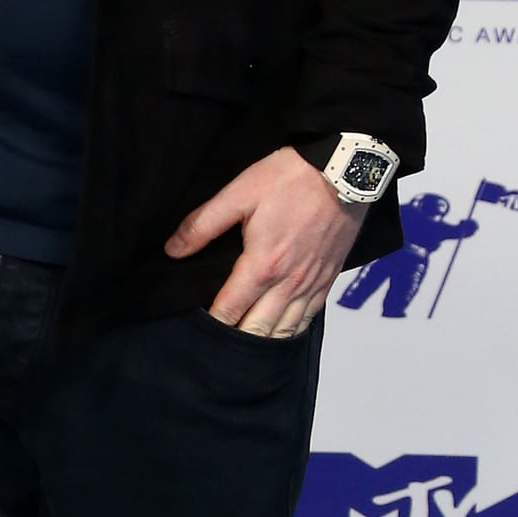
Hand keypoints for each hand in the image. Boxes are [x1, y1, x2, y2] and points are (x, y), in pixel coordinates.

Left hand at [165, 146, 364, 337]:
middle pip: (258, 330)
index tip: (195, 329)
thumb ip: (202, 225)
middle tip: (215, 344)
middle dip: (234, 340)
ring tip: (242, 347)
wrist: (344, 169)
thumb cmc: (289, 179)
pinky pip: (308, 318)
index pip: (229, 311)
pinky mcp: (328, 278)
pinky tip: (278, 333)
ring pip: (285, 331)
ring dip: (263, 341)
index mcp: (262, 265)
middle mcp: (288, 283)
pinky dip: (290, 330)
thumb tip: (172, 250)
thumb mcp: (238, 194)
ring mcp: (311, 284)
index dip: (210, 324)